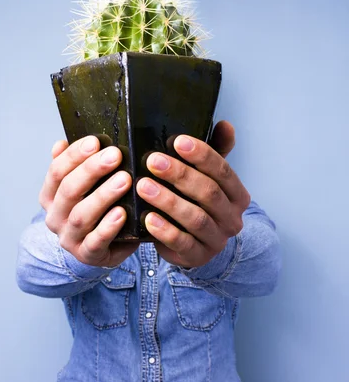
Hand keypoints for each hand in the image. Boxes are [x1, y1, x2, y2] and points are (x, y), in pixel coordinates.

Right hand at [39, 137, 138, 267]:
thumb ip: (73, 167)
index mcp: (50, 197)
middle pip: (68, 190)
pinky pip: (95, 241)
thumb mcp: (83, 189)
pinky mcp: (86, 255)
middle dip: (91, 170)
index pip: (56, 172)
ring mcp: (69, 238)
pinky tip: (122, 213)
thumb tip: (60, 143)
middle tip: (115, 155)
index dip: (74, 155)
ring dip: (103, 195)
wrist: (100, 249)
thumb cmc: (95, 212)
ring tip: (124, 180)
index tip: (95, 141)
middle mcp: (55, 217)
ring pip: (81, 215)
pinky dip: (108, 227)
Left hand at [136, 120, 250, 267]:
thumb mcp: (208, 179)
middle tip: (153, 161)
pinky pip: (182, 243)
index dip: (202, 155)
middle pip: (209, 193)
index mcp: (237, 195)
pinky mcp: (198, 257)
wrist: (197, 246)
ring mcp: (216, 240)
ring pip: (195, 218)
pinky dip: (165, 230)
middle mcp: (232, 218)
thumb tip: (225, 124)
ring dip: (168, 201)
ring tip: (143, 186)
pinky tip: (147, 218)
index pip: (223, 172)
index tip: (177, 141)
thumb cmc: (199, 205)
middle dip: (180, 175)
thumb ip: (216, 152)